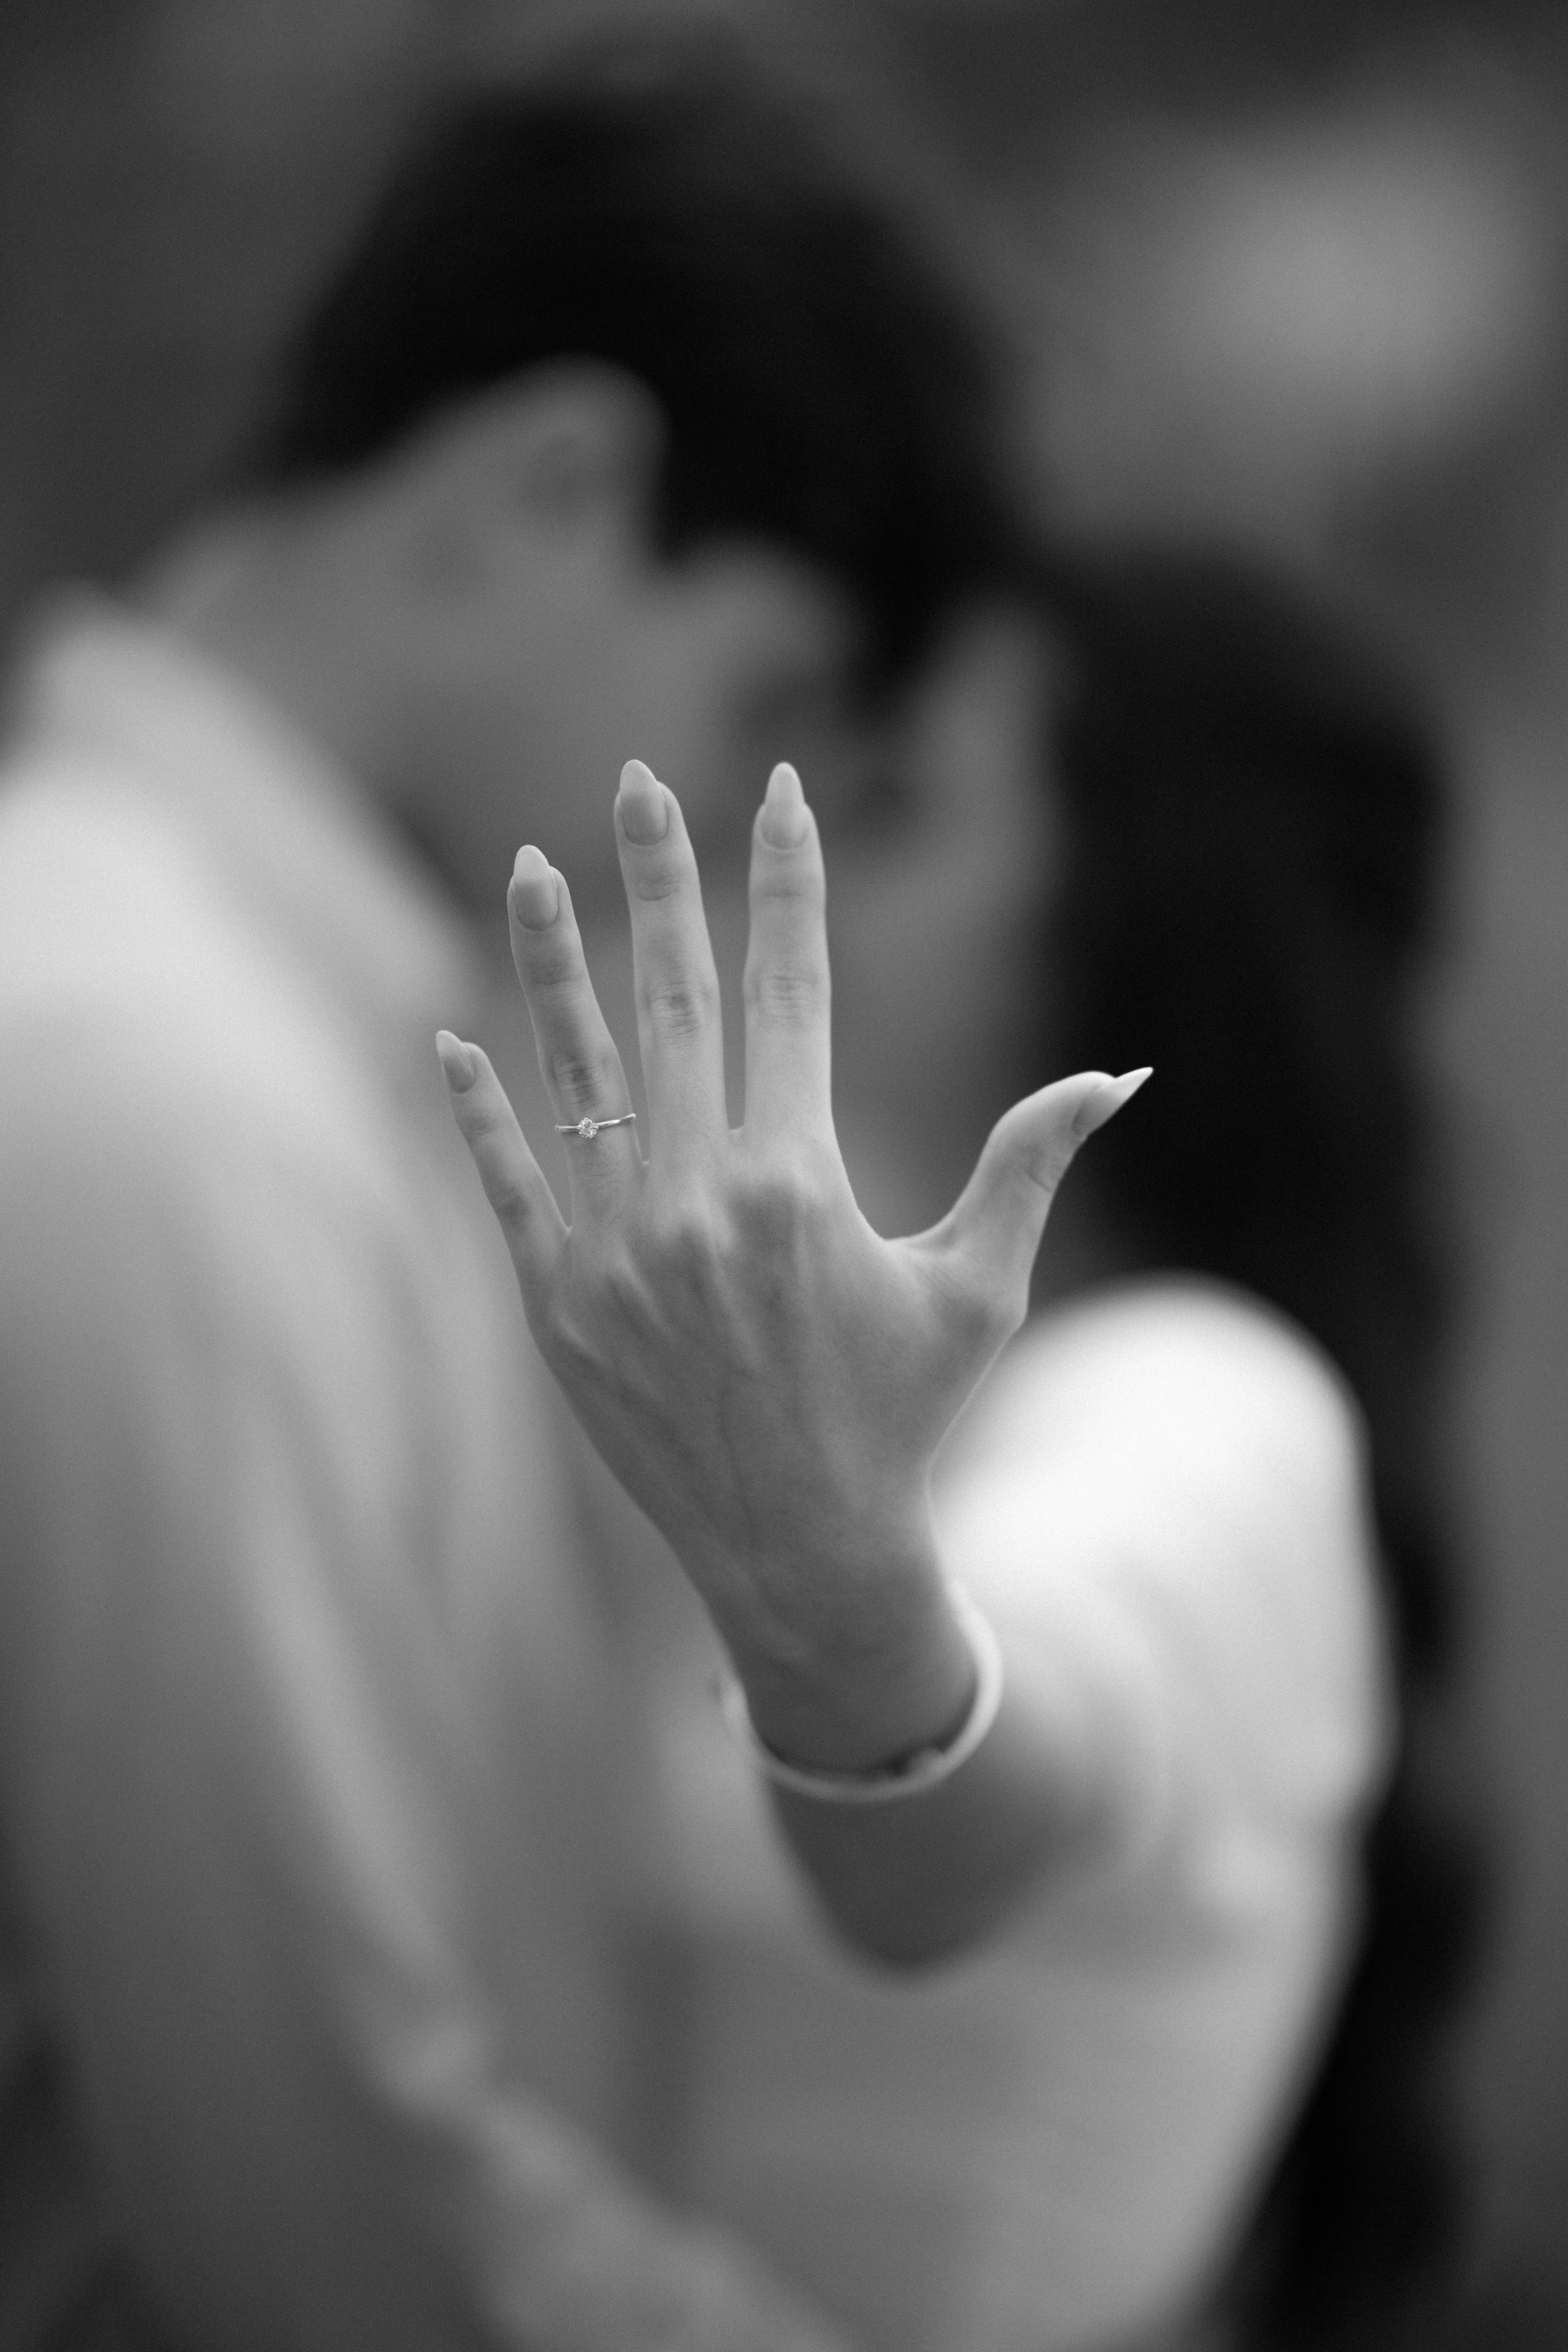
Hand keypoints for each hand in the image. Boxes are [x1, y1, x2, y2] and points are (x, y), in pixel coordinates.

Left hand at [438, 758, 1146, 1768]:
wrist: (802, 1557)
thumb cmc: (904, 1418)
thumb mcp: (978, 1288)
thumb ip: (1031, 1164)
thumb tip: (1120, 1073)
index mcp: (801, 1179)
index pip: (790, 988)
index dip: (785, 881)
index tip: (775, 793)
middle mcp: (698, 1199)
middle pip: (672, 998)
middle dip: (658, 876)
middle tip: (634, 780)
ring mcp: (615, 1251)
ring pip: (576, 1072)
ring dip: (551, 961)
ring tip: (529, 865)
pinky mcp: (556, 1305)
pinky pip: (508, 1183)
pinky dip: (481, 1110)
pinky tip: (453, 1039)